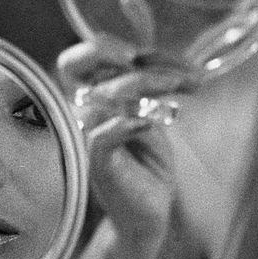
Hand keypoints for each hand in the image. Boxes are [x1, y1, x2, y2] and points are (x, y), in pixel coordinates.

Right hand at [57, 37, 197, 250]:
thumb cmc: (148, 163)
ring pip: (105, 94)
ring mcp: (90, 136)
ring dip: (147, 83)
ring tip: (181, 88)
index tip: (140, 51)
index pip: (77, 60)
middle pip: (76, 65)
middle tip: (143, 57)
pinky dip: (128, 123)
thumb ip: (152, 88)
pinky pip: (103, 134)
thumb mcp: (153, 116)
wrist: (149, 212)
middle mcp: (86, 112)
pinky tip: (150, 123)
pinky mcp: (99, 162)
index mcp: (95, 97)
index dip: (102, 46)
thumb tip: (167, 59)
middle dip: (110, 51)